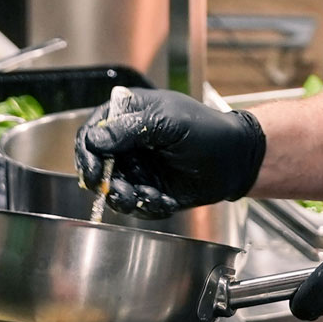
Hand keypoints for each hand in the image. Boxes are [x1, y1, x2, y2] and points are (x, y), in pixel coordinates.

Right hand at [75, 89, 266, 217]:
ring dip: (126, 196)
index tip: (94, 170)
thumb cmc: (206, 130)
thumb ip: (130, 128)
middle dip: (106, 181)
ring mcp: (137, 168)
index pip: (92, 132)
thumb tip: (94, 139)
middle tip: (120, 190)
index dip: (87, 152)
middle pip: (97, 165)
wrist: (234, 160)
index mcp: (128, 116)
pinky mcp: (147, 189)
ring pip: (113, 189)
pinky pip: (134, 204)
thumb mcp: (168, 122)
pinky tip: (165, 198)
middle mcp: (127, 143)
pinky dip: (147, 205)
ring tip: (148, 194)